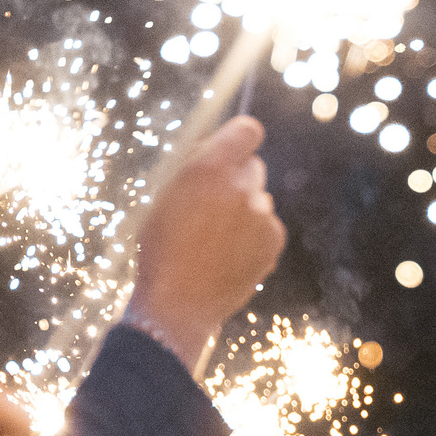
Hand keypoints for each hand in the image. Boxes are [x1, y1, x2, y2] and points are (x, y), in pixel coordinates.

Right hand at [123, 116, 286, 371]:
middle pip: (253, 166)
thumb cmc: (161, 249)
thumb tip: (213, 149)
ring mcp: (262, 214)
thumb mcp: (163, 197)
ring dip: (245, 210)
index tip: (233, 150)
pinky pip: (267, 226)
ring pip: (259, 199)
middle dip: (237, 178)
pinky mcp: (274, 240)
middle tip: (214, 204)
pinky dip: (254, 236)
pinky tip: (229, 254)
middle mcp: (242, 186)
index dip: (240, 139)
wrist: (177, 304)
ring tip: (216, 239)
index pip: (247, 130)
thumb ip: (194, 168)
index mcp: (208, 168)